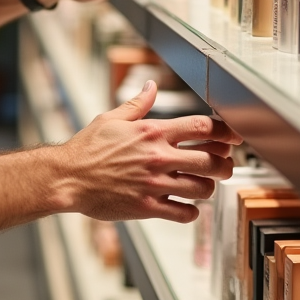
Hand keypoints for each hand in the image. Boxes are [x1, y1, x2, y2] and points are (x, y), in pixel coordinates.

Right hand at [59, 81, 240, 222]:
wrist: (67, 177)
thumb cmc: (86, 148)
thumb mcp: (110, 119)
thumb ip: (136, 104)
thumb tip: (151, 85)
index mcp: (152, 132)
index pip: (202, 127)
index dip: (224, 131)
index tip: (231, 137)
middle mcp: (157, 157)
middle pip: (211, 160)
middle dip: (224, 163)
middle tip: (223, 165)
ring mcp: (154, 184)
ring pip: (203, 188)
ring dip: (208, 187)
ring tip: (203, 185)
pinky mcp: (147, 207)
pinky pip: (184, 213)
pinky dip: (191, 211)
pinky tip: (187, 206)